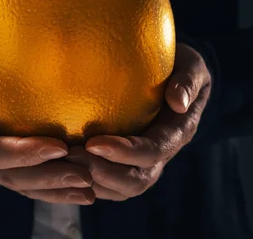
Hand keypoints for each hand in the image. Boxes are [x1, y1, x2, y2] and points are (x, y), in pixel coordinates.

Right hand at [0, 51, 94, 204]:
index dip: (24, 153)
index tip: (59, 146)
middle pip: (12, 176)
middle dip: (49, 177)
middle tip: (85, 175)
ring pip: (23, 186)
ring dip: (56, 190)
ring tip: (89, 189)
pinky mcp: (4, 166)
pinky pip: (28, 183)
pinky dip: (54, 189)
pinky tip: (81, 190)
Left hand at [67, 43, 210, 200]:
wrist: (174, 75)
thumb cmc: (179, 63)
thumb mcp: (191, 64)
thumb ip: (188, 79)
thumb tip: (178, 101)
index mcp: (178, 132)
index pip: (153, 151)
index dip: (125, 152)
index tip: (94, 143)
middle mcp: (162, 154)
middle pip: (137, 180)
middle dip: (104, 173)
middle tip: (70, 156)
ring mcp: (144, 162)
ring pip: (121, 189)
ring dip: (92, 180)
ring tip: (62, 163)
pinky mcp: (126, 162)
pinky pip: (108, 183)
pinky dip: (86, 180)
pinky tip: (61, 164)